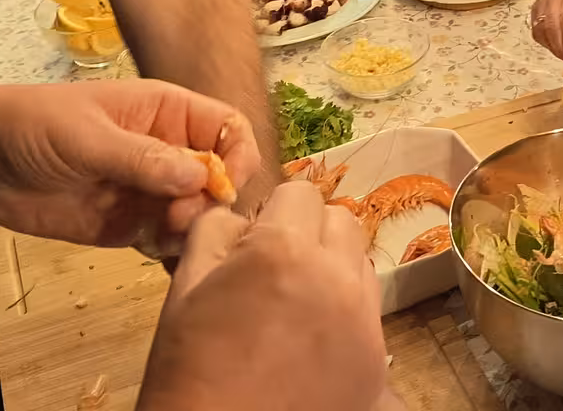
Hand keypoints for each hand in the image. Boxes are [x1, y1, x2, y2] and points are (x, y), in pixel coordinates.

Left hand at [0, 80, 260, 253]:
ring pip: (196, 214)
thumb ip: (142, 158)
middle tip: (179, 218)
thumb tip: (200, 177)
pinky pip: (165, 241)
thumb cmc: (35, 126)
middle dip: (210, 201)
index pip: (227, 129)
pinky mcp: (128, 226)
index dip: (236, 156)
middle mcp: (167, 151)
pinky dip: (170, 252)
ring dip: (191, 230)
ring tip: (161, 236)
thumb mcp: (89, 136)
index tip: (222, 187)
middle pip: (218, 177)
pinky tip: (156, 255)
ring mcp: (149, 191)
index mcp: (167, 113)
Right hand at [140, 184, 387, 410]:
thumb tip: (241, 214)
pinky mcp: (377, 359)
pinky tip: (312, 340)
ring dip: (333, 268)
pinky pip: (370, 310)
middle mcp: (335, 277)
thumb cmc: (190, 369)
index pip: (300, 193)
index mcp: (283, 251)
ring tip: (296, 305)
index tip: (255, 243)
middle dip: (310, 233)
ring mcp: (363, 321)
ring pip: (361, 261)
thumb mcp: (185, 288)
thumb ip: (215, 232)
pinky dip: (346, 311)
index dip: (273, 214)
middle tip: (277, 269)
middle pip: (341, 221)